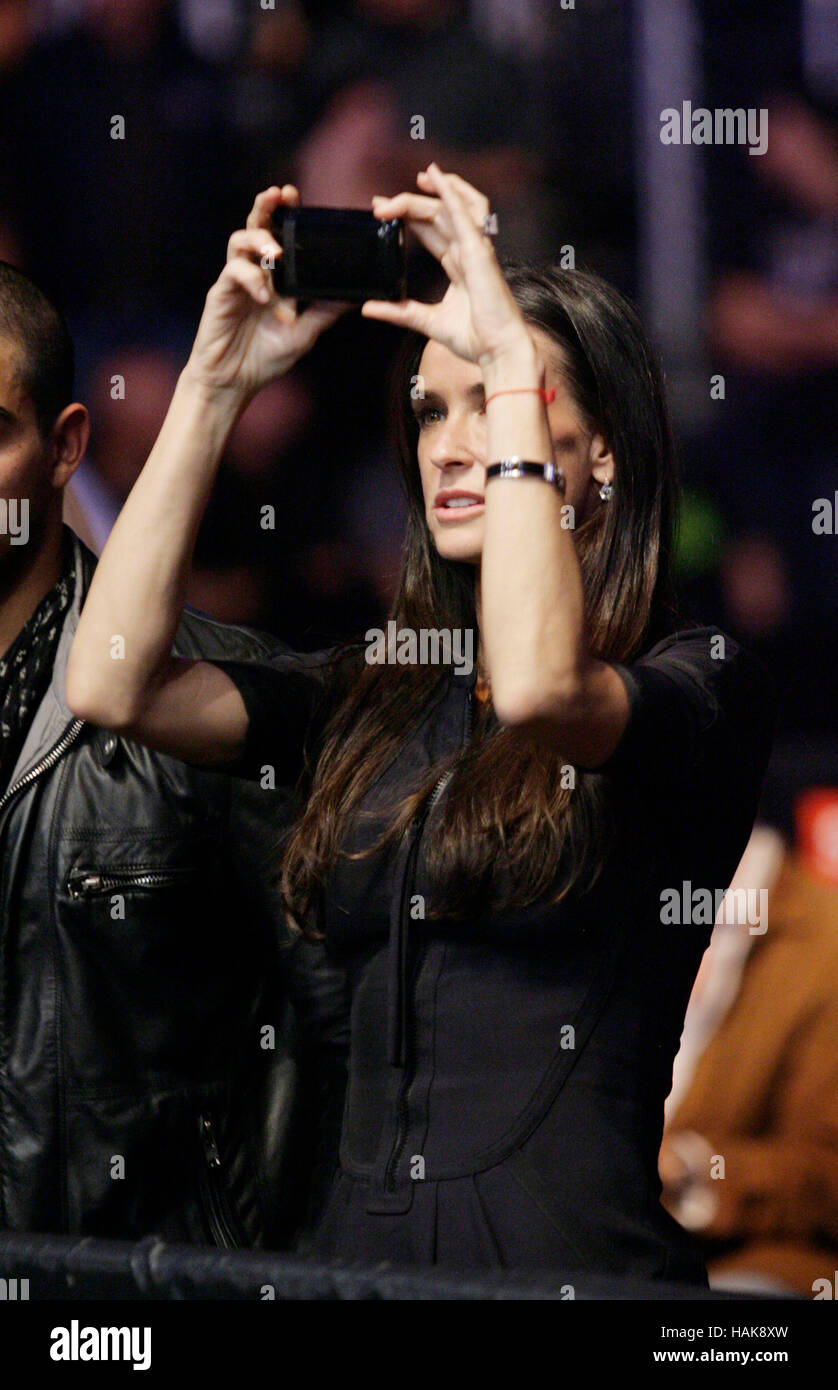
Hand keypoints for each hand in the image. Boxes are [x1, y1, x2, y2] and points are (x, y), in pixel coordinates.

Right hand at [184, 184, 346, 401]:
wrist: (235, 382)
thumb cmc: (266, 355)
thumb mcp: (307, 331)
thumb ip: (326, 310)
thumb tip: (356, 293)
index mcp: (274, 276)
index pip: (278, 235)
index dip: (284, 212)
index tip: (295, 196)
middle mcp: (254, 271)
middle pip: (255, 226)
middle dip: (266, 207)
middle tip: (279, 194)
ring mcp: (235, 280)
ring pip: (239, 241)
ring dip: (259, 240)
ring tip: (275, 252)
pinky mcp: (221, 294)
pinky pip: (234, 272)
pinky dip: (252, 278)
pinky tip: (265, 294)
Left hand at [361, 163, 532, 367]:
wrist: (498, 351)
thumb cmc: (475, 339)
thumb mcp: (427, 321)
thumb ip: (398, 311)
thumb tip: (368, 307)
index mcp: (458, 265)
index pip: (431, 230)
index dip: (408, 216)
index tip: (381, 211)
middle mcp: (467, 252)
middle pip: (437, 215)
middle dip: (409, 203)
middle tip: (380, 203)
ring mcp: (475, 249)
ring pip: (453, 206)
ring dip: (436, 188)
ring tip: (418, 177)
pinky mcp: (479, 251)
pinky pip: (463, 213)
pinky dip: (449, 191)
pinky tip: (434, 177)